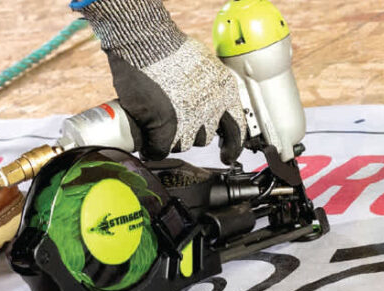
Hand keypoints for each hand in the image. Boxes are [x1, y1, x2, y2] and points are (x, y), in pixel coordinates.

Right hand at [77, 0, 246, 163]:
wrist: (146, 42)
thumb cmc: (169, 48)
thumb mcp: (204, 65)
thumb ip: (209, 88)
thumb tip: (206, 103)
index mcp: (225, 92)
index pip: (237, 129)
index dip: (233, 145)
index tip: (228, 154)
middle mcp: (211, 108)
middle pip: (204, 139)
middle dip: (190, 134)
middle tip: (176, 125)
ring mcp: (189, 120)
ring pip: (182, 145)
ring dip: (170, 140)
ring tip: (158, 125)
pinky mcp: (166, 127)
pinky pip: (161, 150)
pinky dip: (153, 149)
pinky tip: (148, 145)